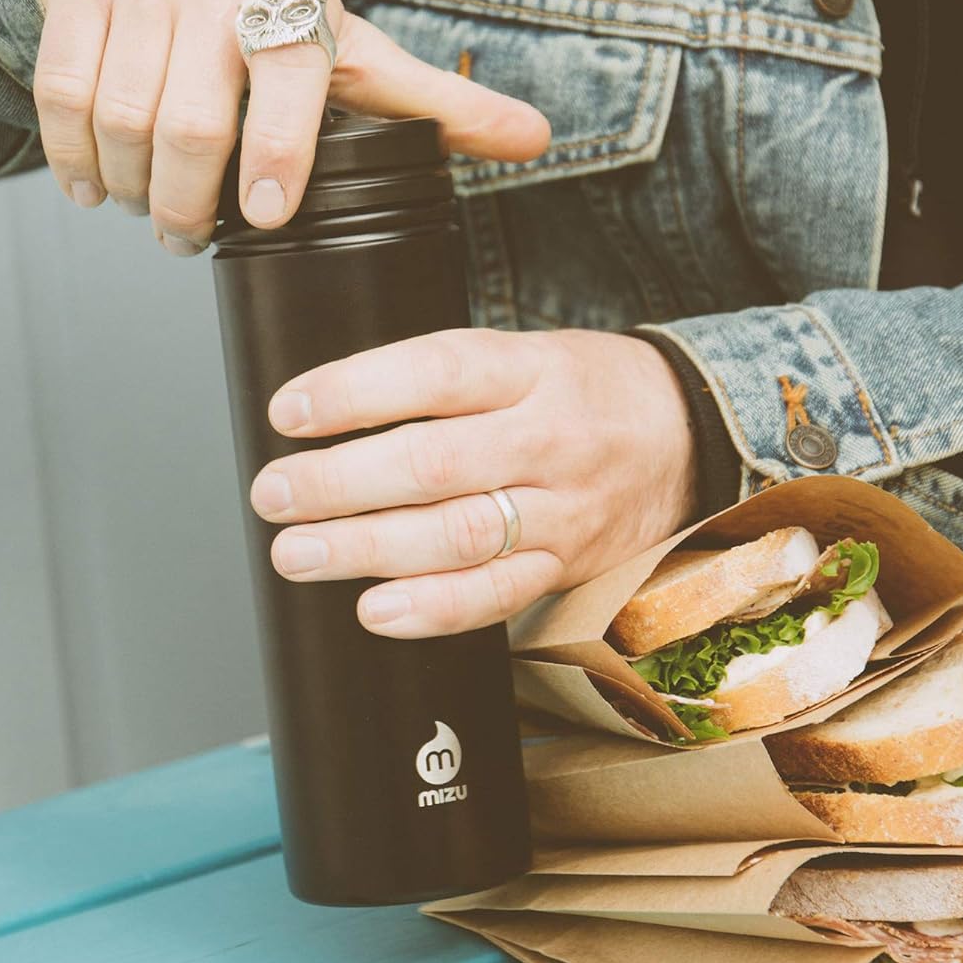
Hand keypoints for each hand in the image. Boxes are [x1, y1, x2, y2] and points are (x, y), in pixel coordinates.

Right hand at [34, 0, 549, 251]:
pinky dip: (72, 157)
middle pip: (190, 123)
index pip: (288, 79)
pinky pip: (62, 92)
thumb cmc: (264, 1)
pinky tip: (93, 187)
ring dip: (131, 188)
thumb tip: (534, 139)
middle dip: (186, 203)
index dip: (278, 156)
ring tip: (148, 212)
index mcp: (292, 2)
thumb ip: (430, 101)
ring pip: (120, 115)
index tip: (265, 218)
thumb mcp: (347, 43)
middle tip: (188, 237)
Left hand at [249, 329, 697, 636]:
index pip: (435, 373)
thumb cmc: (581, 390)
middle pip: (433, 464)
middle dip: (339, 483)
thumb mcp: (522, 353)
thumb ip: (440, 378)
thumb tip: (326, 410)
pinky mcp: (566, 566)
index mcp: (530, 370)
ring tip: (297, 552)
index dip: (355, 392)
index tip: (288, 410)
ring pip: (456, 536)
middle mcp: (547, 438)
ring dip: (365, 550)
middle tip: (273, 493)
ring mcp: (561, 509)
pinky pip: (497, 597)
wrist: (688, 433)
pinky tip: (375, 609)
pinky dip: (432, 609)